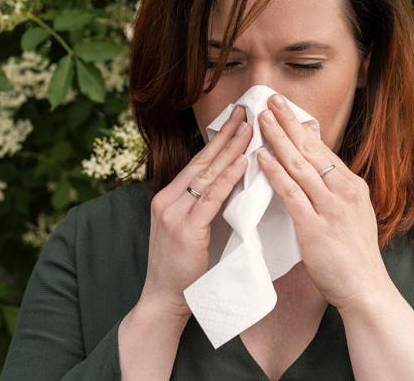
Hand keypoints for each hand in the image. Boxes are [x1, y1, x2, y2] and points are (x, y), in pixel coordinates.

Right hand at [139, 104, 252, 317]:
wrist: (164, 300)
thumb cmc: (182, 267)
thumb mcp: (189, 228)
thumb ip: (203, 206)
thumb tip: (232, 182)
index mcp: (168, 197)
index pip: (198, 162)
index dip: (218, 140)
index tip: (236, 120)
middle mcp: (168, 199)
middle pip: (202, 160)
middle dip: (226, 135)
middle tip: (246, 112)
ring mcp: (174, 213)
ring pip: (208, 174)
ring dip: (231, 149)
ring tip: (249, 128)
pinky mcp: (185, 228)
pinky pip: (211, 197)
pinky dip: (228, 177)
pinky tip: (242, 161)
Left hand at [256, 93, 395, 312]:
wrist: (366, 288)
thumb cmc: (355, 255)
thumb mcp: (353, 214)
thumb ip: (336, 193)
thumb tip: (316, 173)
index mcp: (353, 186)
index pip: (323, 150)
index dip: (301, 129)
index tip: (285, 110)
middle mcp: (344, 191)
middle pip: (311, 150)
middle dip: (288, 122)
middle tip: (271, 100)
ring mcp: (330, 208)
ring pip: (299, 166)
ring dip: (278, 139)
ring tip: (261, 119)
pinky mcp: (314, 227)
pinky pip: (290, 193)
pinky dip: (275, 172)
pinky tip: (261, 157)